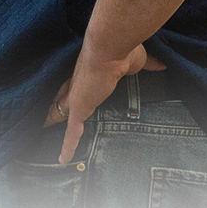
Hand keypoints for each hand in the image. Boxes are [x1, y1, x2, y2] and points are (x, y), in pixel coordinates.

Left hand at [47, 39, 165, 161]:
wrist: (110, 48)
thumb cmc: (122, 50)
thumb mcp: (135, 60)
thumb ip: (146, 65)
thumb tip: (161, 65)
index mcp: (88, 72)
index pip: (74, 84)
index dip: (69, 91)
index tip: (64, 96)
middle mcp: (78, 84)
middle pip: (61, 98)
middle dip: (55, 106)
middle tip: (47, 116)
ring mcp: (76, 97)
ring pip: (60, 113)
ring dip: (53, 120)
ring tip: (44, 130)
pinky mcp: (78, 108)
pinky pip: (72, 131)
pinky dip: (68, 145)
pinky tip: (63, 159)